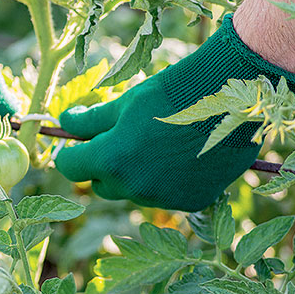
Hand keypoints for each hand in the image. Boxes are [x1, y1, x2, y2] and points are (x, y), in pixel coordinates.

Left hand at [55, 15, 294, 211]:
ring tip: (158, 143)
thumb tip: (63, 123)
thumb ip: (90, 120)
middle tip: (119, 140)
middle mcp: (134, 186)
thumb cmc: (170, 92)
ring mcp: (164, 198)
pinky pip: (165, 196)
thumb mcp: (125, 102)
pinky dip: (167, 181)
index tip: (76, 144)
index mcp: (111, 159)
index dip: (70, 153)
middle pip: (102, 184)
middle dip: (103, 166)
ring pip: (135, 191)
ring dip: (136, 174)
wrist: (230, 95)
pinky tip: (182, 156)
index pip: (70, 167)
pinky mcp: (191, 201)